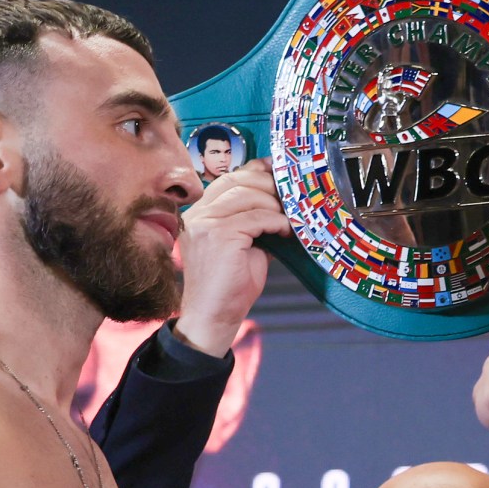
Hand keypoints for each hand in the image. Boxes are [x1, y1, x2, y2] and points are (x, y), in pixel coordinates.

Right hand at [175, 160, 285, 356]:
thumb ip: (250, 219)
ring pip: (247, 195)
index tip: (279, 171)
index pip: (228, 179)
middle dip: (269, 184)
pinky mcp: (219, 236)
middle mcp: (197, 214)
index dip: (256, 171)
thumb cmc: (230, 284)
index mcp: (198, 213)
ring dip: (274, 204)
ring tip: (290, 216)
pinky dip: (276, 221)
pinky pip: (256, 218)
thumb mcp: (240, 243)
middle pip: (237, 181)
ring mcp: (205, 223)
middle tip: (291, 196)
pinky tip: (285, 230)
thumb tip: (279, 199)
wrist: (214, 316)